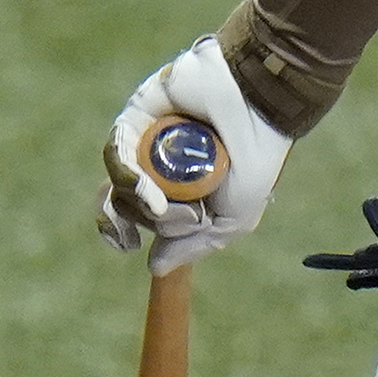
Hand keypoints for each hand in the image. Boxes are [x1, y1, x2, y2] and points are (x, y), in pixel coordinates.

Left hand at [97, 34, 292, 273]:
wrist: (260, 109)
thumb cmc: (254, 162)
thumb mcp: (233, 219)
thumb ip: (194, 245)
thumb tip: (154, 268)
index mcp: (177, 189)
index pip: (135, 215)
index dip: (123, 232)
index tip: (130, 245)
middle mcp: (157, 165)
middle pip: (123, 201)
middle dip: (148, 220)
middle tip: (183, 217)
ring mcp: (145, 138)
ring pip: (117, 179)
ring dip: (137, 201)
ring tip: (164, 205)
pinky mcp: (137, 114)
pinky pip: (116, 149)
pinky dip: (128, 175)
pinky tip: (150, 194)